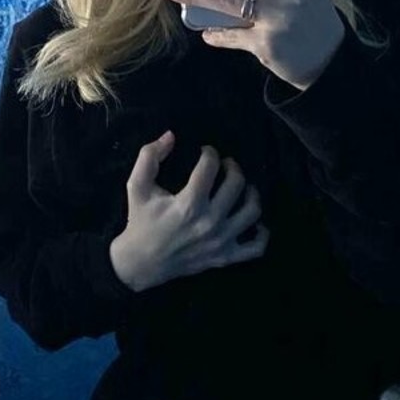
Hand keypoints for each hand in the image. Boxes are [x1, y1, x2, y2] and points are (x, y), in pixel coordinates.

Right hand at [108, 130, 269, 291]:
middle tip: (226, 165)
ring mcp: (221, 241)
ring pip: (252, 211)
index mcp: (189, 204)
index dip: (210, 153)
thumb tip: (171, 135)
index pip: (210, 166)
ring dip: (251, 193)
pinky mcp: (226, 257)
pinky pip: (256, 247)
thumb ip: (149, 156)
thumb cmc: (141, 222)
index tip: (206, 152)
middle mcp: (210, 222)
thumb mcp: (137, 187)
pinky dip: (262, 234)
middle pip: (237, 184)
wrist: (141, 264)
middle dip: (233, 167)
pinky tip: (255, 222)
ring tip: (242, 187)